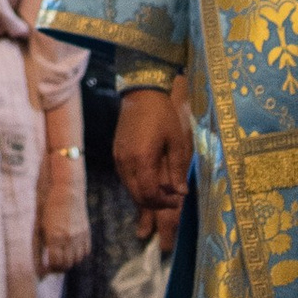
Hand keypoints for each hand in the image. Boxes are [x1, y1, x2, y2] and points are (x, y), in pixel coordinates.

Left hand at [37, 157, 87, 275]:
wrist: (68, 190)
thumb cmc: (50, 206)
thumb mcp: (41, 225)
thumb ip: (40, 246)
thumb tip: (39, 265)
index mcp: (55, 237)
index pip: (55, 263)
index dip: (50, 269)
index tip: (45, 268)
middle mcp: (69, 239)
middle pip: (66, 265)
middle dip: (58, 268)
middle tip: (52, 264)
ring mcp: (80, 236)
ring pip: (76, 260)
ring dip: (69, 262)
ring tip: (61, 257)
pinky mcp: (87, 233)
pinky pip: (85, 252)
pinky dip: (78, 255)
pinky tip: (71, 250)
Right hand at [115, 84, 190, 226]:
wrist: (142, 94)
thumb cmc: (163, 116)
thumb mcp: (176, 142)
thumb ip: (177, 169)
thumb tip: (181, 193)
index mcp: (143, 159)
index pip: (148, 194)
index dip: (163, 203)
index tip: (176, 200)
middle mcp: (126, 162)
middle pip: (137, 195)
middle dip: (154, 202)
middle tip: (170, 199)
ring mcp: (118, 158)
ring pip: (129, 188)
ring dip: (144, 194)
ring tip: (161, 189)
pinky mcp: (116, 153)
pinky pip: (125, 177)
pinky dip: (136, 184)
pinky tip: (149, 178)